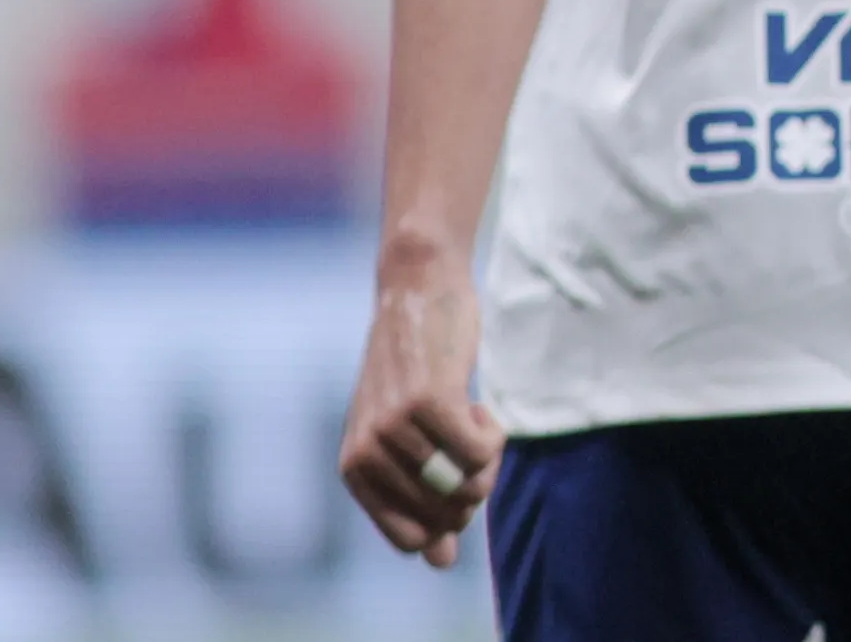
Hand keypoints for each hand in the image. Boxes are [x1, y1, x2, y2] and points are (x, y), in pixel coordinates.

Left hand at [339, 264, 502, 566]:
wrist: (417, 288)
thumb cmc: (417, 366)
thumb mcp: (412, 437)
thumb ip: (424, 497)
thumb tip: (440, 562)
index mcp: (355, 469)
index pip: (409, 540)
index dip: (448, 521)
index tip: (457, 478)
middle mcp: (367, 454)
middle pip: (445, 517)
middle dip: (474, 489)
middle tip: (472, 443)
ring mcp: (394, 428)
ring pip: (467, 486)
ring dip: (488, 457)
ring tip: (475, 419)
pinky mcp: (427, 402)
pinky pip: (480, 452)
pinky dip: (495, 436)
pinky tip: (480, 405)